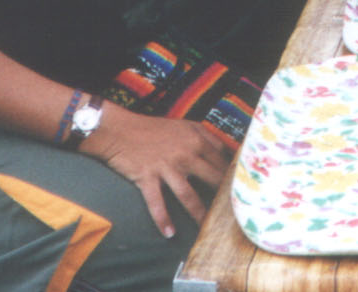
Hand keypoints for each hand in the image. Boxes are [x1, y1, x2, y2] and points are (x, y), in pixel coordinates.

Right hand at [83, 108, 230, 237]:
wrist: (119, 130)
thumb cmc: (153, 128)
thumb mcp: (184, 125)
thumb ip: (206, 135)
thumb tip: (226, 150)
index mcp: (196, 140)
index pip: (221, 160)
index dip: (231, 175)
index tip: (238, 187)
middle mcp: (184, 154)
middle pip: (211, 178)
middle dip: (222, 195)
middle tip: (231, 211)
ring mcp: (166, 167)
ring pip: (188, 195)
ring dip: (198, 213)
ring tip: (205, 227)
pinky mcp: (147, 178)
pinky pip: (157, 202)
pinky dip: (163, 219)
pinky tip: (169, 233)